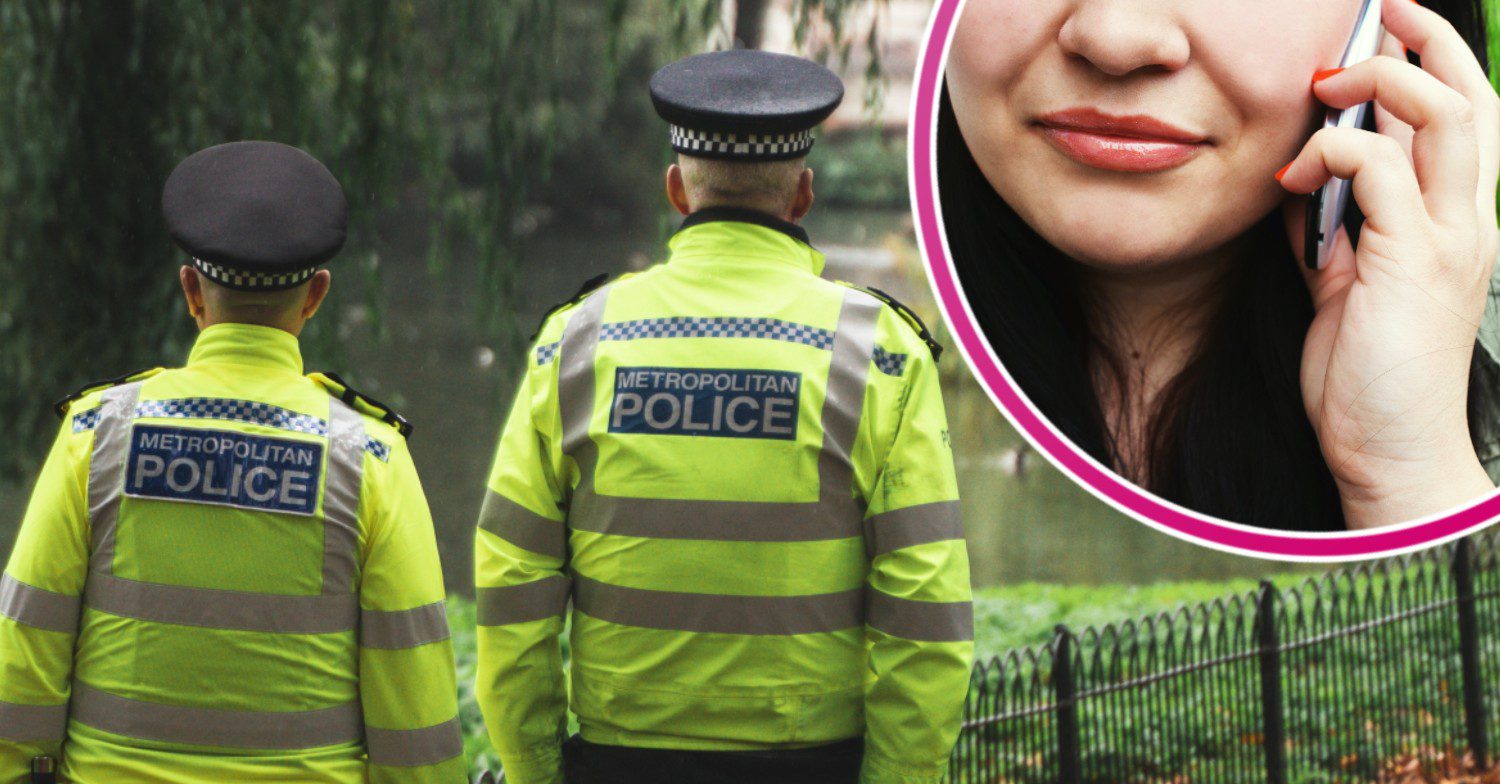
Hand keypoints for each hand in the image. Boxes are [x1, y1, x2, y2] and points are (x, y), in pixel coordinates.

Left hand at [1277, 0, 1499, 528]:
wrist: (1387, 451)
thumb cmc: (1364, 375)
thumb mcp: (1343, 286)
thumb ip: (1335, 230)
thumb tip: (1302, 182)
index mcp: (1457, 223)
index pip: (1466, 120)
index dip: (1434, 63)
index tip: (1384, 31)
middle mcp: (1469, 222)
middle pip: (1473, 99)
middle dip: (1426, 41)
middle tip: (1379, 8)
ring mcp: (1450, 239)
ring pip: (1444, 116)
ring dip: (1382, 83)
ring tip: (1329, 83)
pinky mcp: (1413, 262)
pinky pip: (1377, 172)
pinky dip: (1330, 155)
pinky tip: (1293, 176)